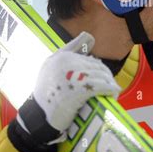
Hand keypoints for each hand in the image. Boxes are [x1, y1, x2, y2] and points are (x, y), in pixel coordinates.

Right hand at [8, 32, 120, 151]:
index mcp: (62, 56)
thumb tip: (89, 35)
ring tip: (113, 92)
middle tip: (111, 87)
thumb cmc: (47, 92)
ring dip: (110, 84)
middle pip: (97, 67)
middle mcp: (67, 63)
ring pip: (101, 76)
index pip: (91, 60)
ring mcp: (72, 77)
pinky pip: (101, 86)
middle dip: (107, 77)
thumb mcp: (52, 64)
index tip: (104, 79)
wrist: (38, 116)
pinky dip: (110, 90)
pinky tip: (113, 94)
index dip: (100, 70)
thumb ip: (71, 48)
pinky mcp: (78, 91)